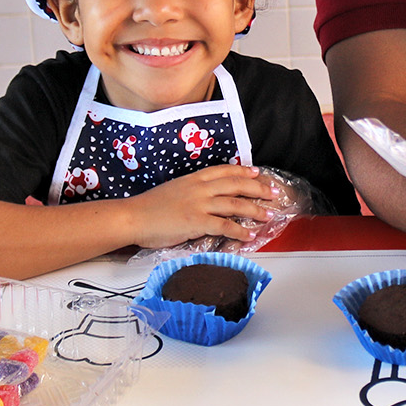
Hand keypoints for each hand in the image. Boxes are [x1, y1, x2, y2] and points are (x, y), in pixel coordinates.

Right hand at [123, 165, 275, 247]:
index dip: (243, 171)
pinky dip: (239, 231)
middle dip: (258, 188)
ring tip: (267, 215)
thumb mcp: (173, 190)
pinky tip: (249, 235)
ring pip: (235, 204)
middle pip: (236, 184)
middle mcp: (199, 188)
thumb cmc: (149, 207)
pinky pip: (225, 226)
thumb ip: (191, 192)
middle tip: (272, 193)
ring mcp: (199, 204)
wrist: (133, 217)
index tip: (257, 172)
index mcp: (194, 179)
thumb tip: (204, 198)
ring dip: (255, 210)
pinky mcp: (197, 222)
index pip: (224, 171)